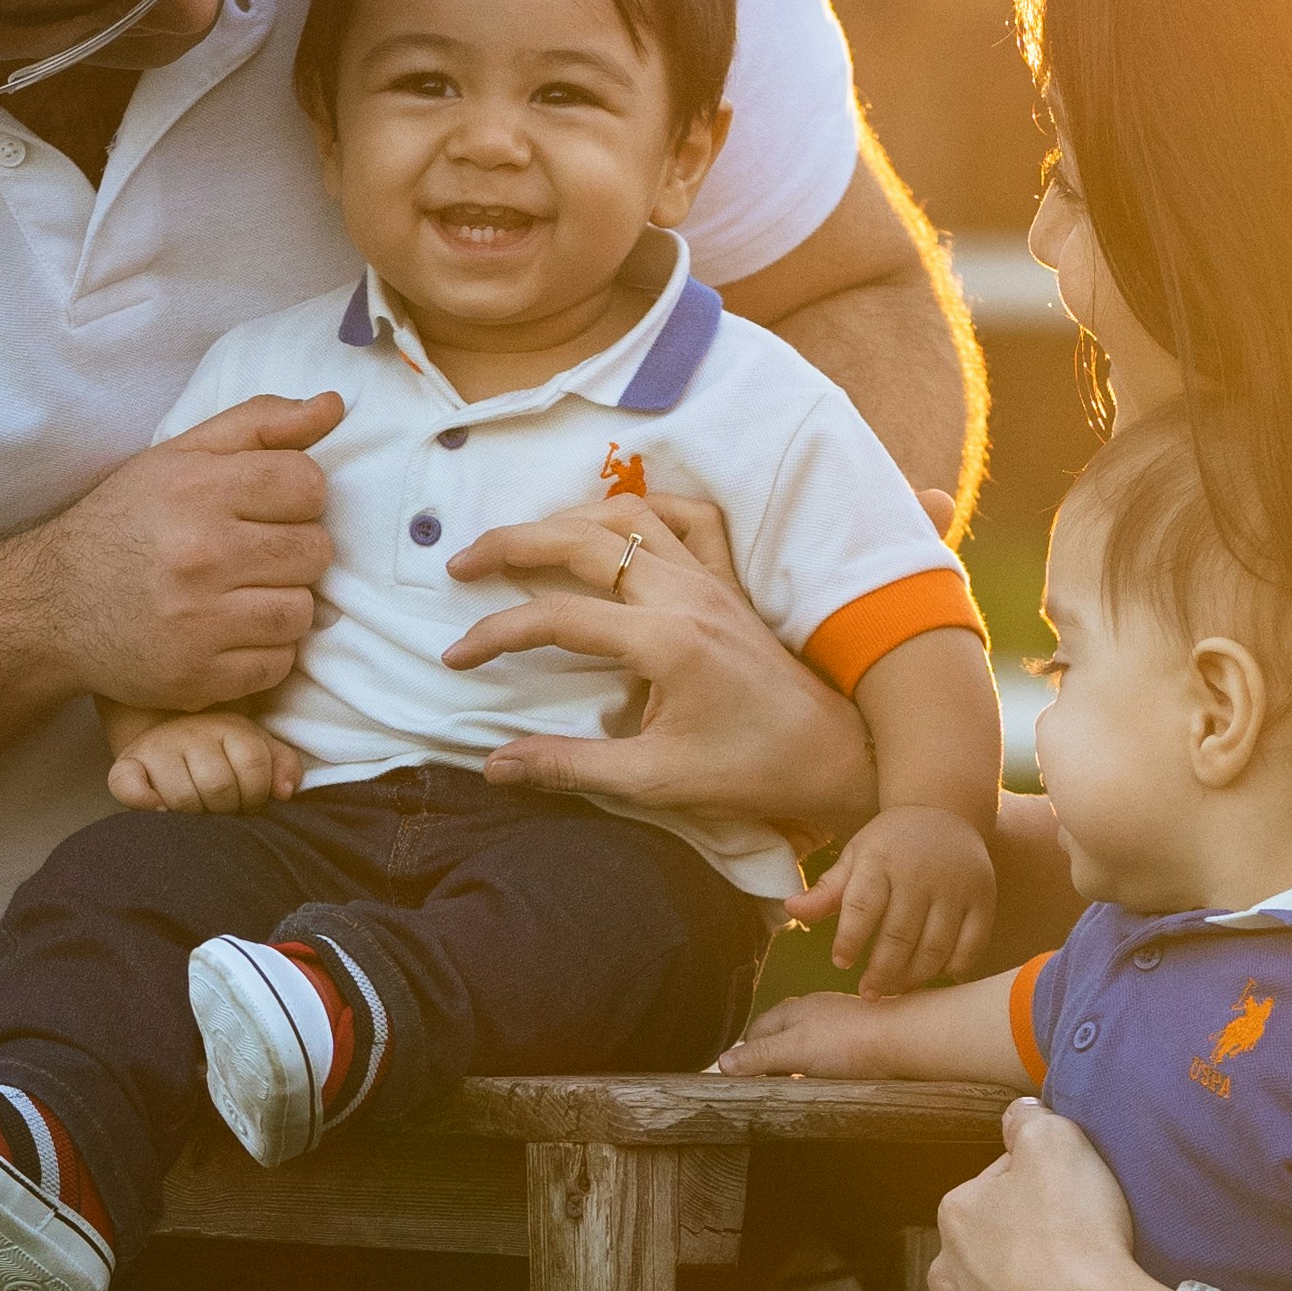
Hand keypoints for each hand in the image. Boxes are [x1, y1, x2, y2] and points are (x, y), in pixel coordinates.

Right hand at [37, 393, 341, 712]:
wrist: (52, 606)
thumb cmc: (126, 522)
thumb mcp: (179, 456)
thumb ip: (259, 425)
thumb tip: (335, 405)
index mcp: (195, 489)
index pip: (307, 485)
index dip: (299, 496)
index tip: (269, 507)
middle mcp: (197, 553)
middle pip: (315, 551)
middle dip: (294, 551)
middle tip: (254, 555)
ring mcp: (197, 622)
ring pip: (302, 613)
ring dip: (284, 604)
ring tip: (244, 595)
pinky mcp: (197, 677)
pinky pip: (278, 665)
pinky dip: (264, 653)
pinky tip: (230, 633)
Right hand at [106, 712, 301, 813]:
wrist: (169, 732)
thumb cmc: (221, 751)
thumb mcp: (258, 749)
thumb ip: (282, 765)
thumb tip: (284, 792)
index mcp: (227, 727)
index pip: (253, 767)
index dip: (257, 795)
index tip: (250, 803)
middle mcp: (189, 732)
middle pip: (219, 786)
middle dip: (228, 809)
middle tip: (224, 811)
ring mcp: (156, 748)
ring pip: (184, 798)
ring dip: (196, 816)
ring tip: (200, 812)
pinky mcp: (126, 765)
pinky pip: (129, 787)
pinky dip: (145, 803)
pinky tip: (161, 811)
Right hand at [444, 481, 869, 844]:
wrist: (836, 758)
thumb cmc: (752, 772)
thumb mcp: (656, 781)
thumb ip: (570, 767)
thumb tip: (495, 766)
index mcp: (664, 642)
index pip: (557, 617)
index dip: (496, 632)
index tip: (455, 656)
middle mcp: (685, 595)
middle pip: (583, 540)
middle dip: (514, 543)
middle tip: (462, 562)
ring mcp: (710, 582)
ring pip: (630, 516)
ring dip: (569, 518)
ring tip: (525, 542)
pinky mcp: (729, 584)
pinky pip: (687, 519)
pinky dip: (644, 510)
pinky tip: (615, 525)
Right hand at [736, 986, 924, 1078]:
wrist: (904, 1040)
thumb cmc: (850, 1042)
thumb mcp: (794, 1051)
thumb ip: (759, 1057)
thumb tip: (722, 1063)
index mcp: (792, 1010)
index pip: (755, 1033)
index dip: (747, 1058)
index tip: (744, 1083)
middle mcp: (813, 1013)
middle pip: (780, 1039)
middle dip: (771, 1063)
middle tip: (769, 1089)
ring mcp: (837, 1025)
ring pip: (805, 1048)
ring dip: (797, 1069)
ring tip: (798, 1090)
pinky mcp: (858, 1039)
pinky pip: (829, 1056)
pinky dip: (821, 1070)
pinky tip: (829, 1083)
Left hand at [807, 803, 994, 1001]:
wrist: (945, 811)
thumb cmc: (891, 844)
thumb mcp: (856, 858)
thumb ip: (826, 891)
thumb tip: (790, 910)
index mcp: (882, 860)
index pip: (862, 906)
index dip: (850, 940)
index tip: (841, 962)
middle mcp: (921, 873)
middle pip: (899, 935)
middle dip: (881, 971)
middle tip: (869, 993)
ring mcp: (956, 887)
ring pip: (935, 947)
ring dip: (913, 977)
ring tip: (896, 989)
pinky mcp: (983, 898)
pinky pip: (971, 945)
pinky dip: (952, 968)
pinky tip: (934, 976)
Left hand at [923, 1098, 1168, 1290]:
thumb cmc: (1078, 1236)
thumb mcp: (1059, 1144)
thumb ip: (1029, 1120)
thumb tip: (1017, 1113)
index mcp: (956, 1214)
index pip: (993, 1191)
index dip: (1034, 1195)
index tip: (1068, 1207)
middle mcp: (942, 1276)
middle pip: (979, 1254)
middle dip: (1011, 1254)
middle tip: (1066, 1259)